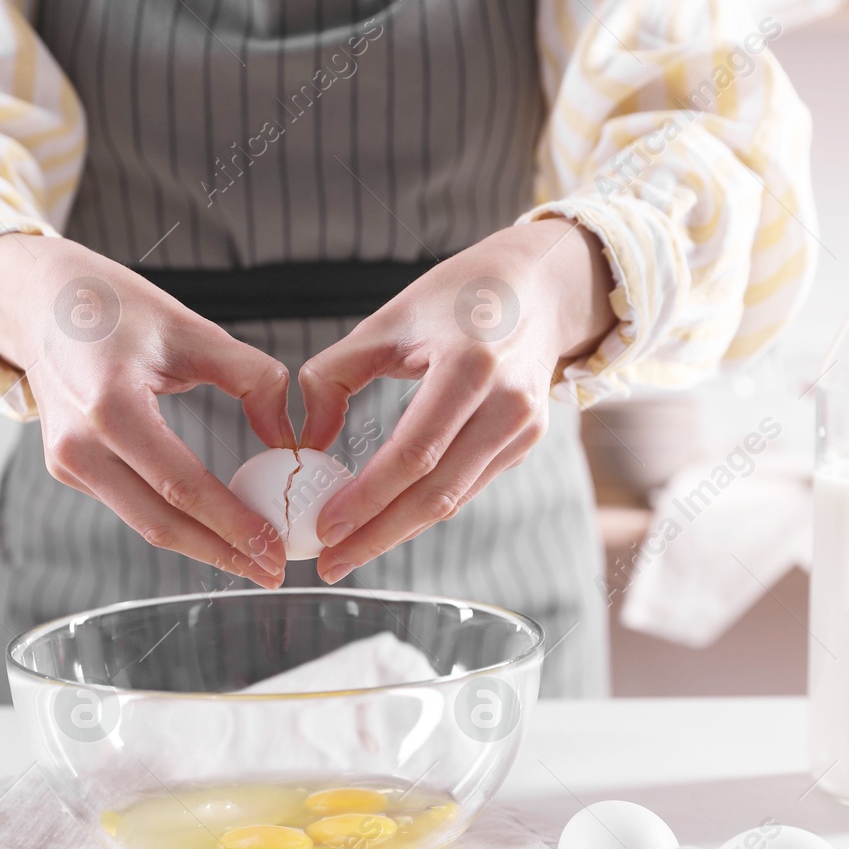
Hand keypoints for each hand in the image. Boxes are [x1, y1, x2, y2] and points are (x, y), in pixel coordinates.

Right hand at [0, 233, 293, 587]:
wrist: (41, 301)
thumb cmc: (115, 307)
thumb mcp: (192, 328)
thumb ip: (252, 379)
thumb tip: (288, 439)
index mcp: (111, 407)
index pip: (182, 486)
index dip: (232, 526)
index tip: (274, 550)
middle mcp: (80, 445)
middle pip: (160, 523)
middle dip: (222, 555)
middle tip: (271, 572)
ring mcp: (67, 462)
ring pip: (143, 523)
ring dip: (200, 546)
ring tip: (251, 558)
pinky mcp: (67, 469)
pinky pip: (129, 505)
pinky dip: (173, 521)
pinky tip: (211, 528)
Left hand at [298, 218, 615, 583]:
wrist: (539, 284)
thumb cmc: (457, 296)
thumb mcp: (387, 319)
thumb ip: (334, 376)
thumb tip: (309, 440)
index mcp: (469, 366)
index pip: (413, 455)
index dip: (367, 500)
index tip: (325, 528)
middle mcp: (506, 403)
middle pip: (437, 494)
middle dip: (378, 537)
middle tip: (331, 565)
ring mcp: (523, 427)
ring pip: (454, 500)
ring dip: (399, 533)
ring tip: (349, 553)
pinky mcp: (526, 441)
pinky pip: (468, 487)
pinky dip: (425, 509)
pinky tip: (388, 522)